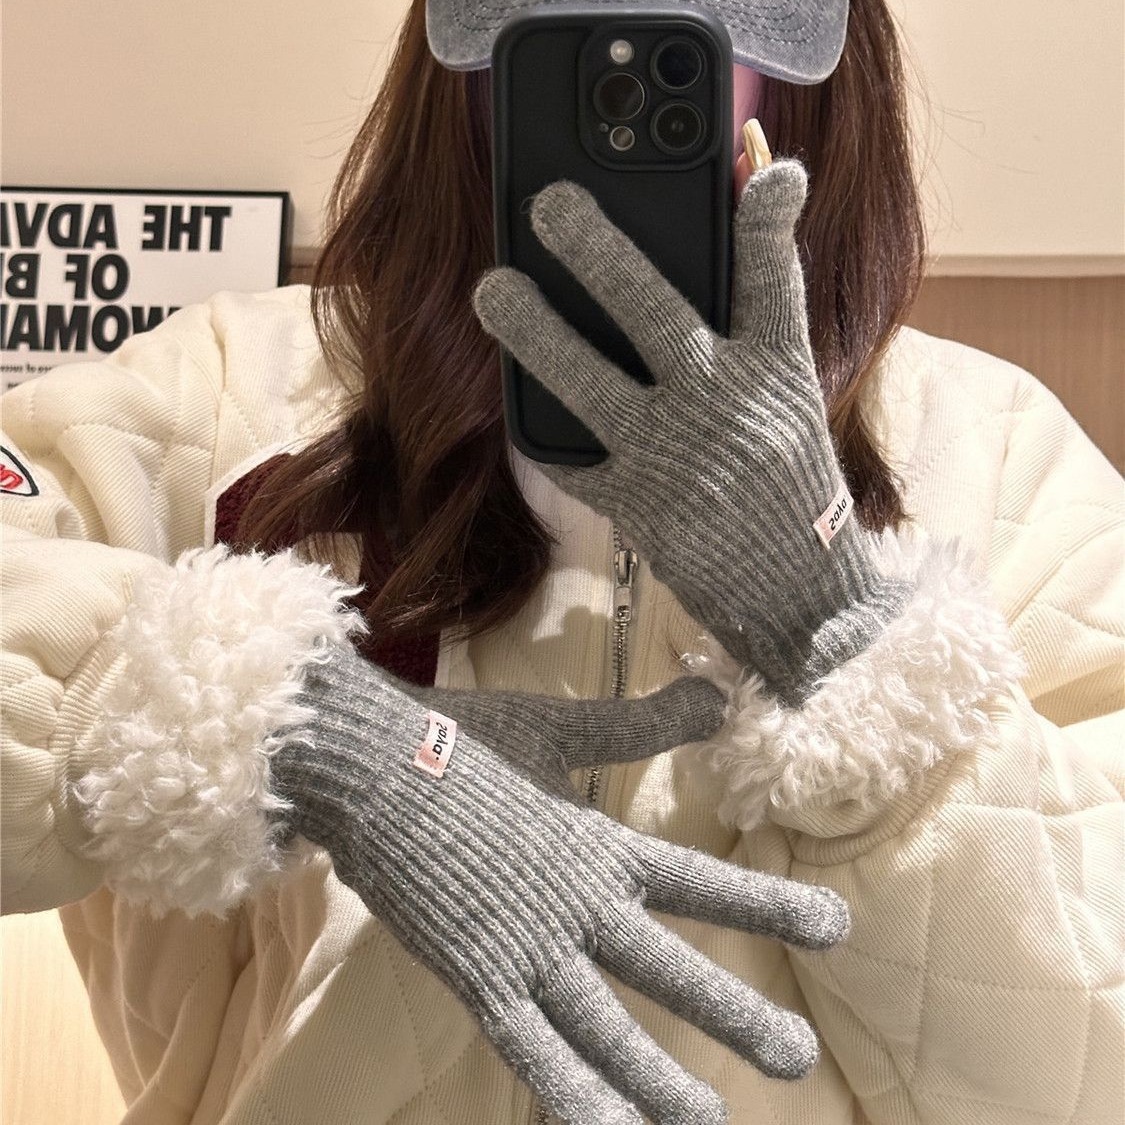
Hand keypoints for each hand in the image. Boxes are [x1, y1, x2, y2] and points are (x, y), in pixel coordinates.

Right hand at [273, 644, 849, 1123]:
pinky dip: (571, 1096)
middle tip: (798, 1060)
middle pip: (669, 970)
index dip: (769, 904)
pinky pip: (529, 1049)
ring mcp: (529, 947)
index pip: (701, 883)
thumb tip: (716, 694)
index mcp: (600, 846)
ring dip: (660, 1081)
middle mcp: (579, 906)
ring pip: (607, 1027)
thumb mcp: (557, 727)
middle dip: (735, 1014)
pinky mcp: (476, 976)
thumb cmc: (461, 740)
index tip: (835, 928)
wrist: (372, 764)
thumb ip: (638, 724)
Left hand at [474, 162, 910, 704]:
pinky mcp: (637, 504)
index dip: (764, 216)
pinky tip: (516, 397)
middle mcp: (722, 405)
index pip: (771, 278)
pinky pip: (571, 457)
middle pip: (655, 311)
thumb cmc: (792, 489)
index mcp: (775, 373)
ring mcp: (674, 456)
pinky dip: (540, 430)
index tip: (760, 166)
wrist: (795, 592)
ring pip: (590, 381)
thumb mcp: (789, 402)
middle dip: (598, 252)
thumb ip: (759, 327)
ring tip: (494, 292)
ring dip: (534, 334)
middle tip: (550, 206)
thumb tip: (728, 247)